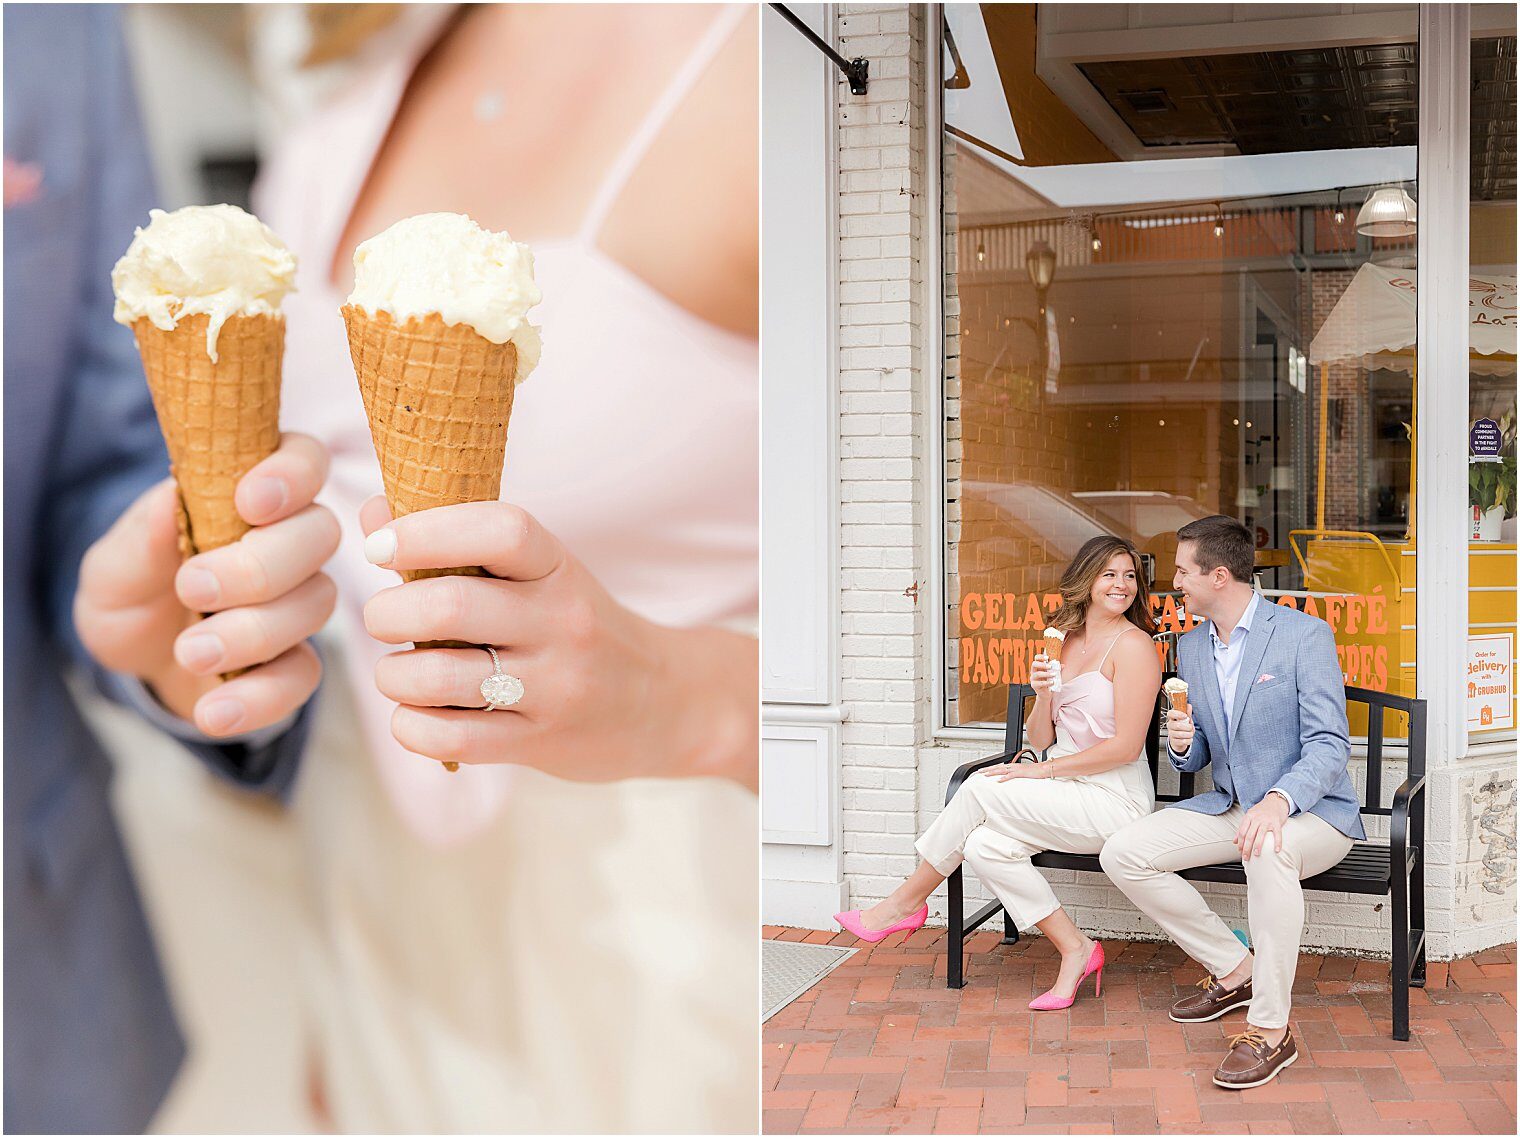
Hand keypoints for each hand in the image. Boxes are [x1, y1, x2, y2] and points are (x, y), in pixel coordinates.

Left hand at [74, 433, 337, 736]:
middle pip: (319, 534)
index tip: (249, 502)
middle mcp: (293, 541)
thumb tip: (169, 499)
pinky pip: (303, 675)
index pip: (304, 459)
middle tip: (194, 587)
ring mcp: (301, 603)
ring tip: (191, 651)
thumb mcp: (113, 566)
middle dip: (261, 565)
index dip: (292, 475)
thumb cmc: (135, 592)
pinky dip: (259, 696)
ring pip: (315, 604)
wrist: (139, 662)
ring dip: (253, 631)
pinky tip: (214, 710)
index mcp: (257, 494)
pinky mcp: (296, 662)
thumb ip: (140, 538)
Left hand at [359, 498, 756, 788]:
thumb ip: (460, 542)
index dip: (428, 529)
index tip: (381, 545)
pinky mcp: (542, 743)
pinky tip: (414, 715)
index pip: (501, 529)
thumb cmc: (579, 628)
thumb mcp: (542, 575)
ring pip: (441, 678)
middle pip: (452, 606)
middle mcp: (563, 624)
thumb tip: (375, 513)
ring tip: (397, 671)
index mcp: (559, 569)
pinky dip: (411, 727)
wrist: (666, 702)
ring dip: (393, 675)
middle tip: (382, 617)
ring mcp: (556, 687)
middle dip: (388, 611)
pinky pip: (454, 739)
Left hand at [981, 757, 1047, 782]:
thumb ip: (1015, 774)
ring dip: (992, 772)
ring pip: (1001, 770)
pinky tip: (999, 780)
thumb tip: (1008, 778)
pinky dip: (1004, 778)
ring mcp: (1016, 769)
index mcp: (1013, 766)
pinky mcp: (1021, 773)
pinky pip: (1011, 775)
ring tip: (985, 775)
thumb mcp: (1022, 773)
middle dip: (987, 769)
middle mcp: (1013, 766)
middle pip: (997, 767)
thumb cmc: (1034, 772)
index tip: (983, 770)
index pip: (999, 766)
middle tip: (979, 771)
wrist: (1043, 769)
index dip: (990, 768)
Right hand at [1030, 652, 1058, 697]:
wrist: (1047, 693)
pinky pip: (1039, 683)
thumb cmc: (1049, 682)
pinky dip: (1046, 682)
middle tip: (1050, 667)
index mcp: (1038, 667)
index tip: (1048, 658)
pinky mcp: (1034, 685)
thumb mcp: (1054, 675)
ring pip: (1037, 674)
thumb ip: (1057, 670)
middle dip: (1042, 664)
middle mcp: (1034, 671)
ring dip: (1046, 674)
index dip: (1041, 657)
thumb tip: (1063, 665)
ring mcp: (1033, 678)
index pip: (1036, 659)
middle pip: (1034, 664)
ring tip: (1054, 675)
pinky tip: (1052, 682)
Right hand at [1166, 706, 1194, 753]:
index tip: (1185, 716)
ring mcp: (1171, 734)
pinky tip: (1189, 738)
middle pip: (1177, 725)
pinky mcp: (1174, 742)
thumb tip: (1189, 705)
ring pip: (1181, 734)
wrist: (1179, 740)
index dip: (1178, 714)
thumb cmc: (1182, 728)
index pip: (1170, 713)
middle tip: (1190, 727)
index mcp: (1172, 718)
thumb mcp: (1186, 720)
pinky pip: (1183, 741)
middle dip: (1187, 727)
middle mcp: (1170, 725)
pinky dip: (1189, 740)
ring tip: (1190, 733)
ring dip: (1189, 734)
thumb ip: (1187, 713)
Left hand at [1235, 792, 1289, 859]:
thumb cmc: (1261, 811)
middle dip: (1246, 848)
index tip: (1240, 851)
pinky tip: (1276, 850)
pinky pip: (1277, 834)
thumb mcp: (1249, 817)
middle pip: (1249, 835)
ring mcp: (1267, 820)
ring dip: (1258, 846)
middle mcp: (1257, 818)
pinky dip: (1277, 842)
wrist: (1275, 801)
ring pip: (1261, 834)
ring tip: (1256, 855)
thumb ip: (1242, 828)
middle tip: (1246, 857)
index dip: (1240, 843)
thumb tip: (1234, 841)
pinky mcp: (1277, 822)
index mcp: (1248, 817)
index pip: (1242, 832)